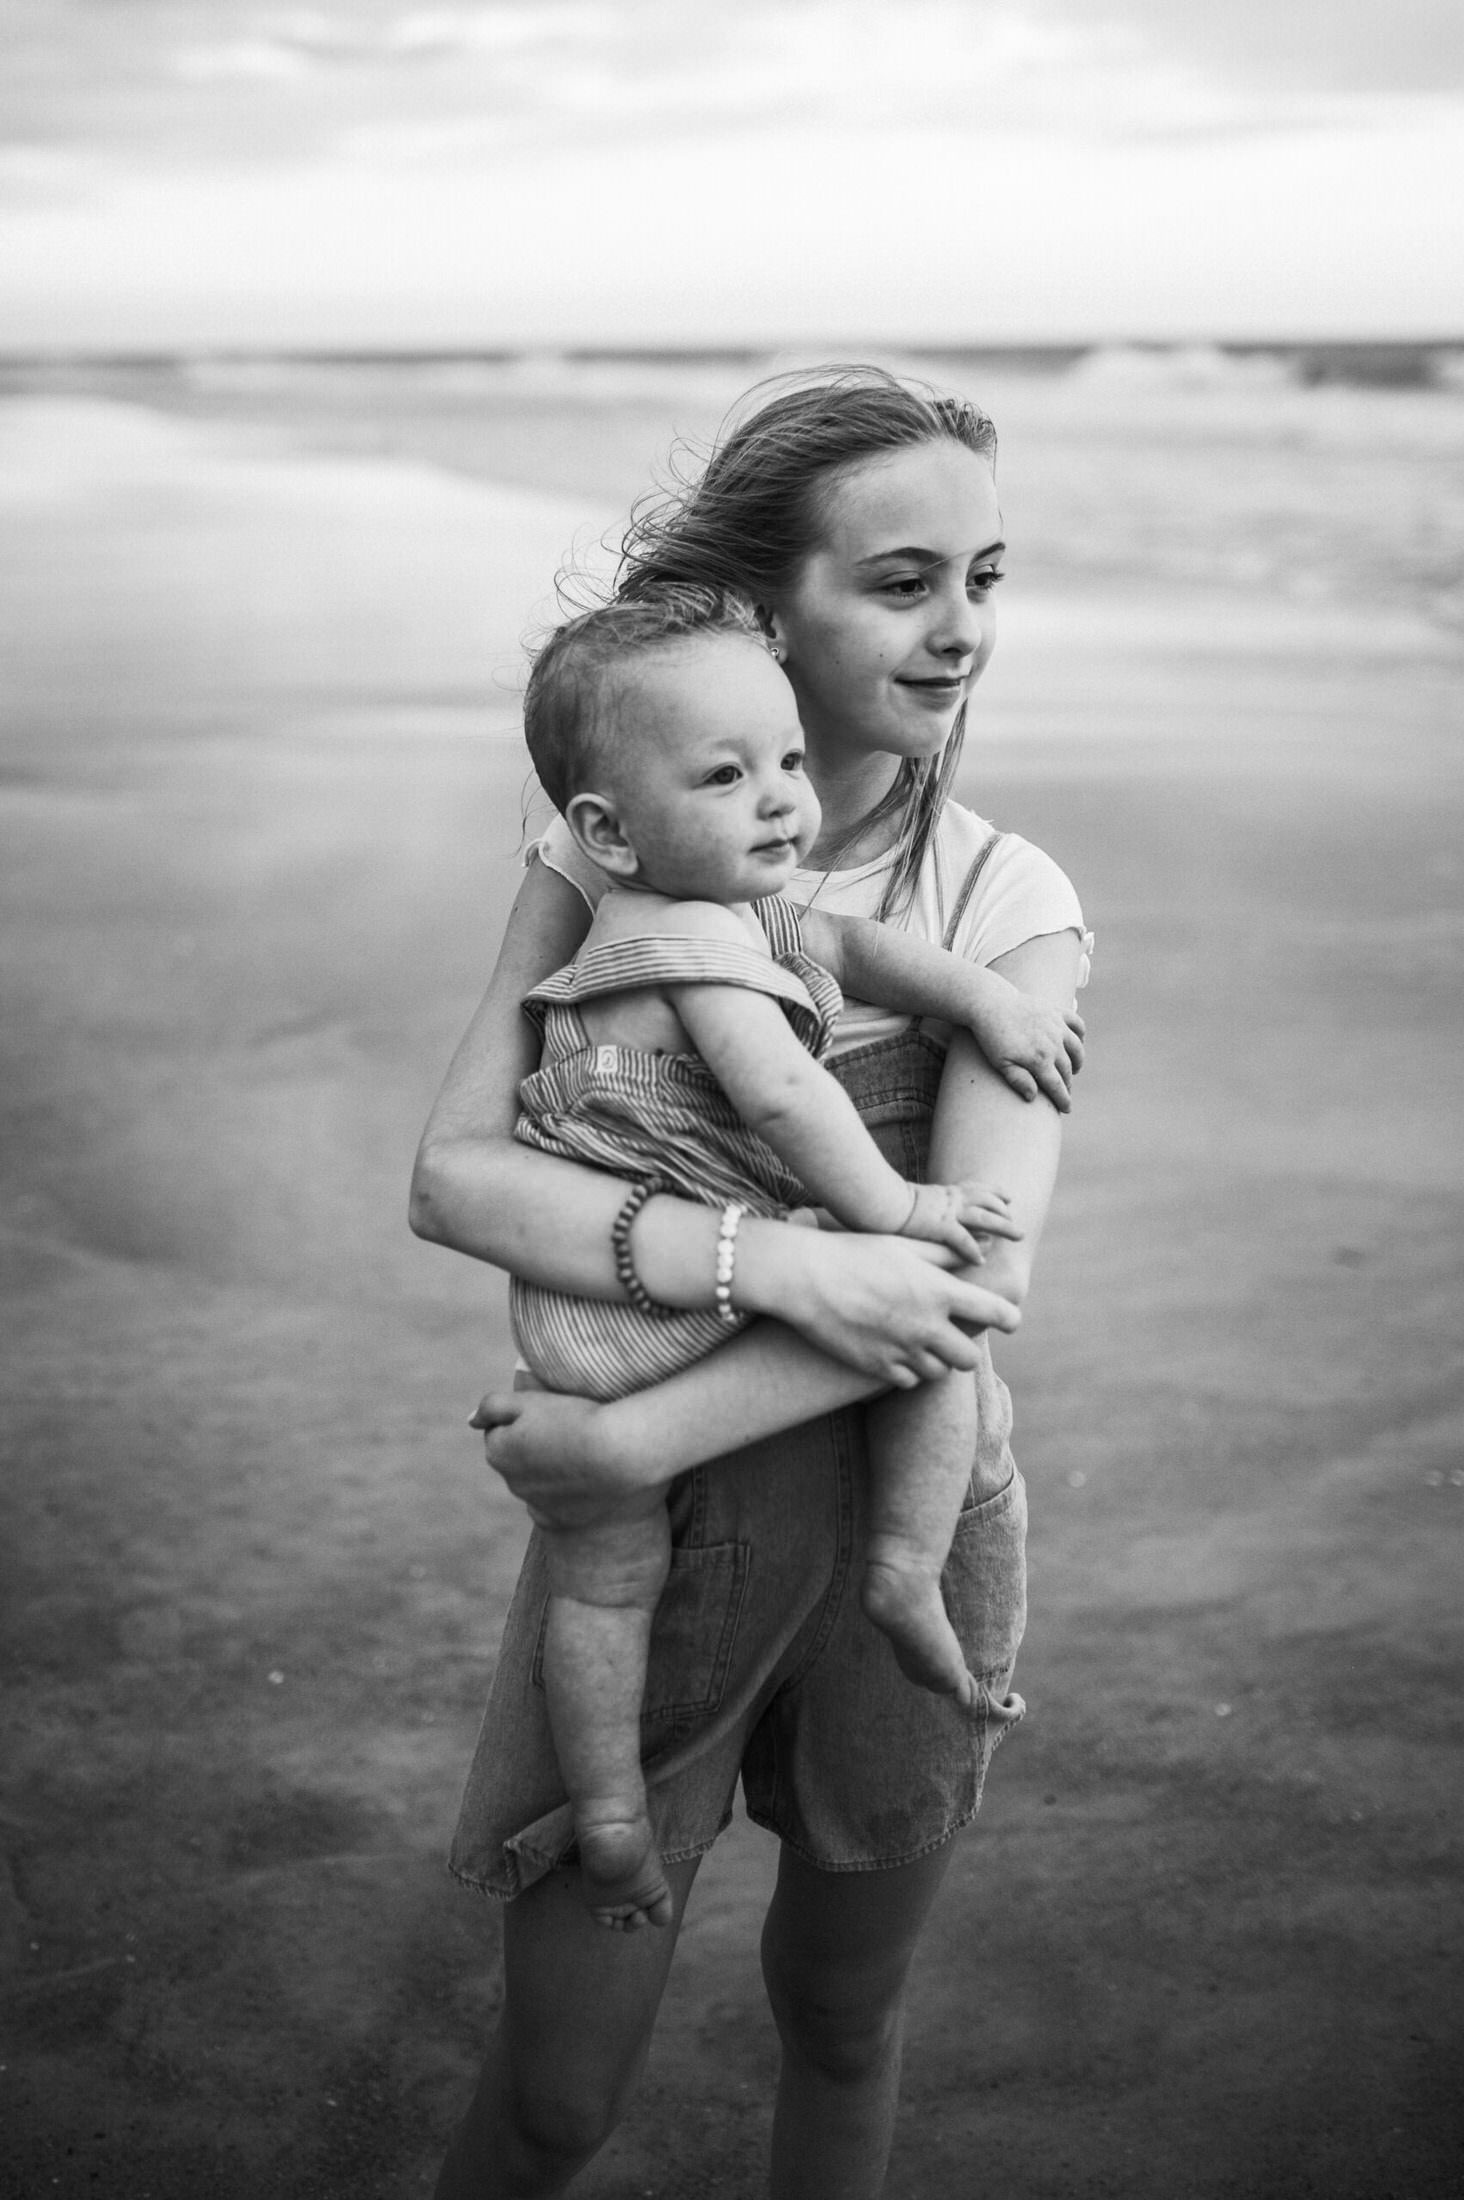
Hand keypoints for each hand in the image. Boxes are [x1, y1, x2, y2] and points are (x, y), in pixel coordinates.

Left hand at [469, 1389, 653, 1528]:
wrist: (619, 1455)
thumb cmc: (574, 1420)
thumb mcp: (529, 1400)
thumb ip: (492, 1406)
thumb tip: (470, 1420)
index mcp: (498, 1451)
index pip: (500, 1432)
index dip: (524, 1420)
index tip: (549, 1416)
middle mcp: (510, 1483)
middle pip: (517, 1460)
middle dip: (533, 1448)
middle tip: (566, 1431)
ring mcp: (535, 1506)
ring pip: (537, 1484)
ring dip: (550, 1472)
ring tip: (581, 1454)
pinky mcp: (559, 1522)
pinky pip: (555, 1507)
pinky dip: (565, 1496)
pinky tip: (585, 1482)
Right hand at [763, 1226, 1020, 1387]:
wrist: (805, 1277)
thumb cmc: (855, 1252)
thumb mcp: (904, 1244)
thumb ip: (945, 1253)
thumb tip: (978, 1252)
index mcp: (939, 1291)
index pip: (997, 1314)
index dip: (1009, 1319)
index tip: (1007, 1320)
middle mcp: (926, 1326)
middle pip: (969, 1358)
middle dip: (964, 1348)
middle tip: (951, 1334)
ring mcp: (901, 1350)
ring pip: (939, 1373)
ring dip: (935, 1359)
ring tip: (918, 1340)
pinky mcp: (876, 1367)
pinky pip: (908, 1381)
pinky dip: (908, 1370)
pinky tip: (895, 1350)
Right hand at [898, 1179, 1022, 1266]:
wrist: (877, 1202)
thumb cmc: (888, 1201)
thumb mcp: (912, 1199)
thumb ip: (926, 1205)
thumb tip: (926, 1212)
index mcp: (945, 1192)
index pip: (976, 1189)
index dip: (995, 1192)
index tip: (1009, 1197)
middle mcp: (950, 1200)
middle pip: (987, 1202)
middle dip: (1005, 1213)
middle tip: (1018, 1227)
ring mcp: (946, 1213)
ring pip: (984, 1218)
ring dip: (1004, 1226)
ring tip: (1020, 1236)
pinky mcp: (938, 1226)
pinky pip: (962, 1239)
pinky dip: (973, 1249)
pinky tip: (982, 1261)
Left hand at [970, 992, 1084, 1110]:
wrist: (991, 1004)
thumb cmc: (992, 1037)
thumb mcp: (1000, 1063)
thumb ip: (1018, 1080)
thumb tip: (1033, 1097)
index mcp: (1039, 1059)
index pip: (1058, 1085)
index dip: (1063, 1099)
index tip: (1066, 1109)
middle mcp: (1053, 1043)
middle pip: (1067, 1070)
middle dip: (1067, 1084)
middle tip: (1064, 1091)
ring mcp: (1057, 1026)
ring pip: (1077, 1049)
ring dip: (1078, 1062)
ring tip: (1073, 1071)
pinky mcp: (1057, 1011)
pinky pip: (1077, 1024)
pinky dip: (1081, 1034)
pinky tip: (1077, 1042)